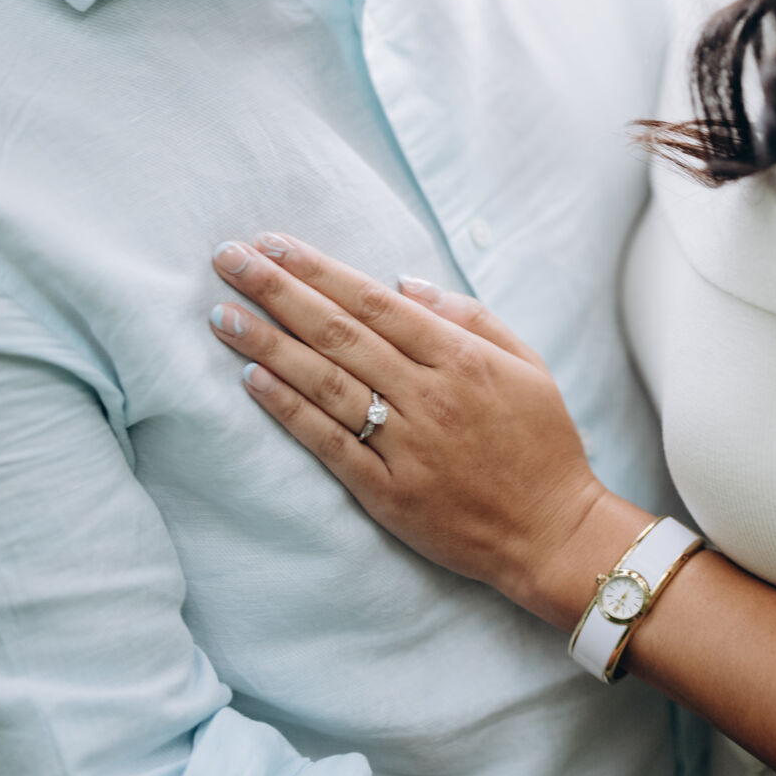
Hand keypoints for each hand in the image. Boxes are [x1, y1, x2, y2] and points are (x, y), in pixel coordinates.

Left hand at [209, 234, 646, 620]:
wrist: (553, 532)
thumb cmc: (543, 443)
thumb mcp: (527, 364)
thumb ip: (471, 317)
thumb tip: (405, 283)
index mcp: (461, 358)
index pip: (374, 301)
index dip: (319, 269)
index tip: (274, 243)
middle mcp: (428, 395)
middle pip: (338, 332)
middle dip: (277, 291)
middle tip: (229, 259)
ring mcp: (405, 445)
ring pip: (324, 382)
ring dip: (267, 343)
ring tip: (222, 314)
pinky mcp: (387, 492)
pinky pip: (328, 442)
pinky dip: (288, 409)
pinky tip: (251, 379)